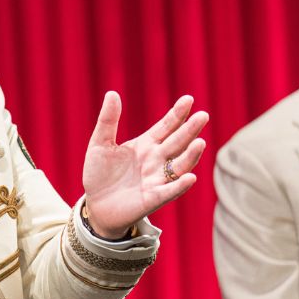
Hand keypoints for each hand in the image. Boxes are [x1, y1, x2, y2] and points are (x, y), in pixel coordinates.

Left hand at [81, 93, 207, 238]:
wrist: (96, 205)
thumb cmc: (100, 174)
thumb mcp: (100, 144)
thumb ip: (108, 121)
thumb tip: (112, 93)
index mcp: (146, 145)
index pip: (166, 126)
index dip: (177, 114)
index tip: (188, 99)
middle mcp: (157, 160)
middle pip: (177, 142)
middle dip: (190, 130)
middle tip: (203, 115)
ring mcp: (157, 179)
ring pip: (179, 166)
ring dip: (190, 155)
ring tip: (200, 143)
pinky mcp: (153, 199)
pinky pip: (169, 191)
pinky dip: (180, 185)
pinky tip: (190, 177)